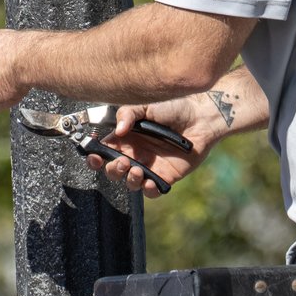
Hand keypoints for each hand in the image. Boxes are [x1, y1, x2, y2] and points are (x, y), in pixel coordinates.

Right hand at [87, 95, 223, 198]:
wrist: (200, 117)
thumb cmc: (173, 107)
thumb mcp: (145, 105)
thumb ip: (127, 114)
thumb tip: (117, 131)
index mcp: (125, 139)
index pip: (103, 152)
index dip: (95, 157)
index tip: (94, 156)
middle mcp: (134, 154)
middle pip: (113, 171)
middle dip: (113, 169)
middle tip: (122, 161)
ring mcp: (149, 167)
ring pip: (130, 183)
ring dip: (128, 179)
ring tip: (137, 169)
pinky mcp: (165, 177)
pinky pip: (151, 191)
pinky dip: (147, 189)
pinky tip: (150, 181)